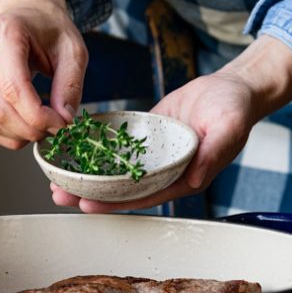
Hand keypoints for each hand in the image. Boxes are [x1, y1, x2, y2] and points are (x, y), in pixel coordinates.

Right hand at [0, 0, 87, 148]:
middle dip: (31, 129)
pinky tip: (29, 125)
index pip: (13, 89)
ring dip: (20, 135)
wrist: (27, 11)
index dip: (38, 116)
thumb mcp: (73, 50)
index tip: (62, 124)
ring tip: (44, 126)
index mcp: (3, 34)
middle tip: (56, 129)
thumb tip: (64, 120)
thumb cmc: (50, 27)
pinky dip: (9, 134)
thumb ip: (70, 85)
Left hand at [51, 34, 291, 211]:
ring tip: (56, 180)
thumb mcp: (229, 129)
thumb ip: (212, 155)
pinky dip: (95, 151)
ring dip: (87, 176)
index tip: (88, 203)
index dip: (115, 202)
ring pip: (114, 172)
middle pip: (122, 189)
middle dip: (91, 193)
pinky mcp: (143, 138)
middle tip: (60, 194)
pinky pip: (117, 148)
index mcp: (183, 178)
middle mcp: (163, 172)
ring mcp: (152, 156)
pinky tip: (73, 152)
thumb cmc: (235, 110)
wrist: (231, 88)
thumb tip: (194, 179)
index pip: (143, 196)